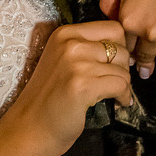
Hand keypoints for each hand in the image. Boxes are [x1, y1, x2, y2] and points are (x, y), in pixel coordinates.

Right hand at [8, 21, 130, 155]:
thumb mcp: (63, 60)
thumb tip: (125, 49)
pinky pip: (121, 85)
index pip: (112, 28)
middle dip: (124, 68)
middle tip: (115, 82)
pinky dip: (124, 96)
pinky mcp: (83, 85)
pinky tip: (118, 103)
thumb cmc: (49, 97)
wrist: (31, 127)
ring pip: (123, 68)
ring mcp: (76, 63)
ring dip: (124, 84)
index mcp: (64, 33)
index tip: (116, 63)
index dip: (121, 47)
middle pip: (121, 48)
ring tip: (115, 94)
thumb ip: (87, 48)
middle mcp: (70, 43)